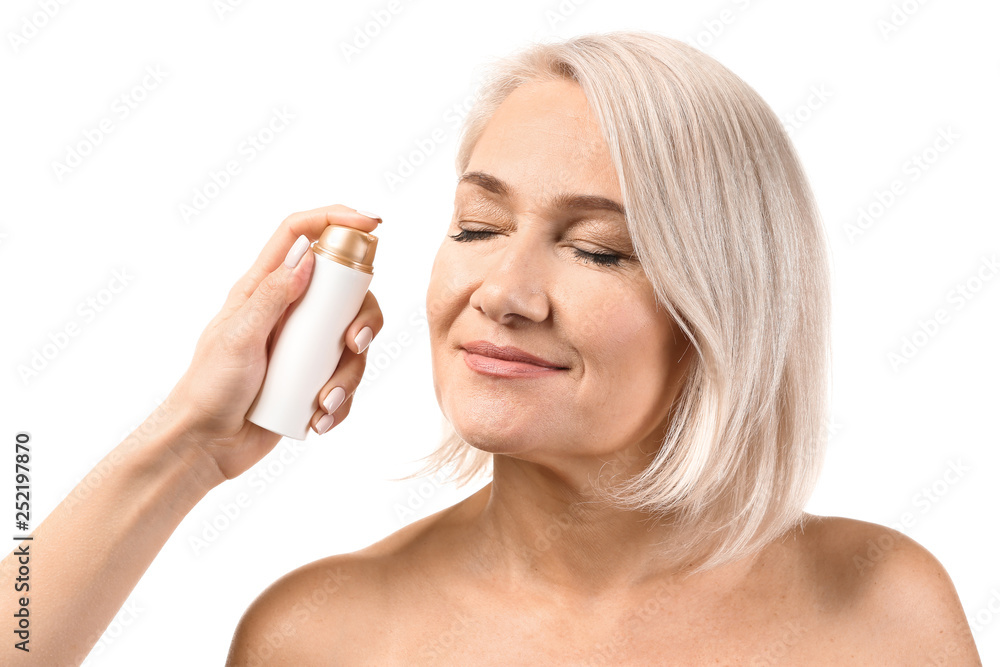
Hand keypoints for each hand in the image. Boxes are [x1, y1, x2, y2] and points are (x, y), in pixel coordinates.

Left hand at [165, 204, 383, 481]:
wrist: (206, 444)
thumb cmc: (209, 387)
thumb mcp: (238, 336)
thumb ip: (272, 296)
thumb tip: (307, 260)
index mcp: (264, 288)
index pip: (301, 235)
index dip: (335, 218)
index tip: (372, 224)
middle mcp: (289, 311)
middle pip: (346, 291)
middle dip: (363, 317)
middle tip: (353, 343)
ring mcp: (304, 346)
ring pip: (353, 341)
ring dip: (349, 374)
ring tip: (325, 401)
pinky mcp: (314, 380)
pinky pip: (347, 380)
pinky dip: (342, 401)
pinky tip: (319, 420)